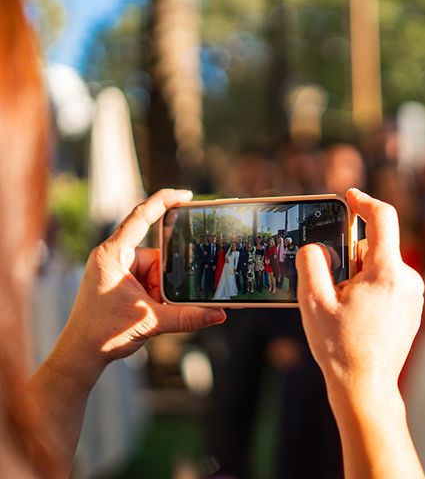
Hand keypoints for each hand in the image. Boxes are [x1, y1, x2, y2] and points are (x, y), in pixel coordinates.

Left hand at [49, 189, 225, 384]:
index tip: (187, 195)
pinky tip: (151, 311)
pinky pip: (149, 281)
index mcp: (112, 255)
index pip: (140, 217)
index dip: (164, 201)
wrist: (80, 355)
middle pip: (157, 256)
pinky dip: (156, 296)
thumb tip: (219, 314)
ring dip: (161, 292)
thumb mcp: (150, 322)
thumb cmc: (102, 333)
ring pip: (156, 272)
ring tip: (151, 312)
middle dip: (165, 280)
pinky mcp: (121, 283)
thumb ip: (187, 317)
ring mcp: (117, 270)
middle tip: (160, 301)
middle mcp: (114, 257)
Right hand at [296, 188, 424, 477]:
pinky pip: (390, 282)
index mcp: (386, 273)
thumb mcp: (313, 302)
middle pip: (376, 246)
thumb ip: (312, 264)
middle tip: (333, 285)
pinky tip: (357, 314)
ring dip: (360, 274)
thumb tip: (315, 246)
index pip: (382, 218)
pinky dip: (372, 287)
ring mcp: (414, 295)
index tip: (350, 196)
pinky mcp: (413, 307)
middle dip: (351, 256)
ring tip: (345, 307)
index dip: (364, 201)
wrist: (366, 387)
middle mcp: (408, 279)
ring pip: (381, 266)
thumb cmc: (340, 347)